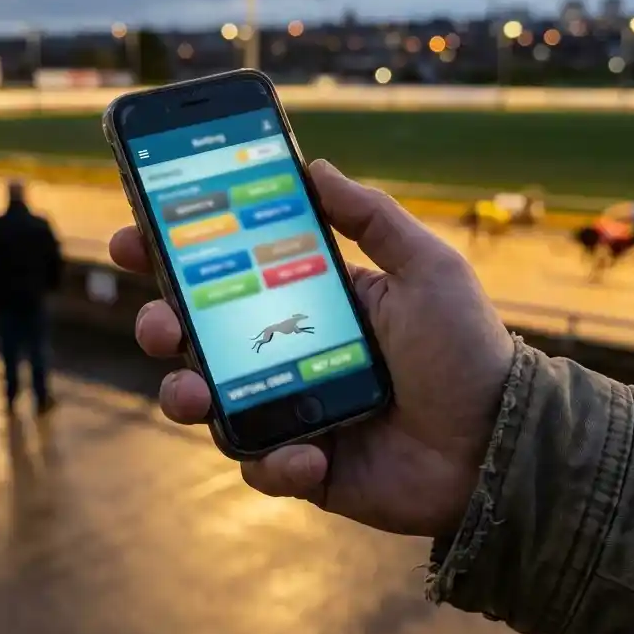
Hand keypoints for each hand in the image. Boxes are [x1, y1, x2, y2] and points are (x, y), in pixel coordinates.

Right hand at [109, 160, 514, 537]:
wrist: (498, 443)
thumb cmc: (466, 349)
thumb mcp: (426, 267)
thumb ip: (371, 217)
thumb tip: (315, 165)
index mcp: (310, 301)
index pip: (228, 272)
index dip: (174, 255)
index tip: (135, 236)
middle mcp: (289, 353)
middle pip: (200, 336)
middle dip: (160, 324)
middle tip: (159, 320)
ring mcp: (292, 411)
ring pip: (209, 402)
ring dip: (185, 394)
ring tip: (193, 392)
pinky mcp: (305, 468)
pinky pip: (260, 464)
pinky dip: (272, 461)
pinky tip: (307, 457)